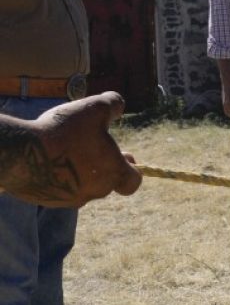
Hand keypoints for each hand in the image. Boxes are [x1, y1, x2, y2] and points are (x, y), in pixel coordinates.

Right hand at [3, 93, 141, 206]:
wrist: (21, 153)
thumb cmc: (63, 131)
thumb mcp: (94, 108)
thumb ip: (113, 105)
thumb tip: (119, 106)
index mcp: (112, 174)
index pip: (133, 182)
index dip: (133, 169)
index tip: (125, 155)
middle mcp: (95, 192)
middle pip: (108, 183)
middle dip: (104, 165)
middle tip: (93, 147)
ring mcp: (70, 199)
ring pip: (83, 186)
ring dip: (81, 171)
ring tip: (68, 149)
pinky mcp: (49, 200)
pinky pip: (61, 189)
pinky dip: (60, 176)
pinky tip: (50, 158)